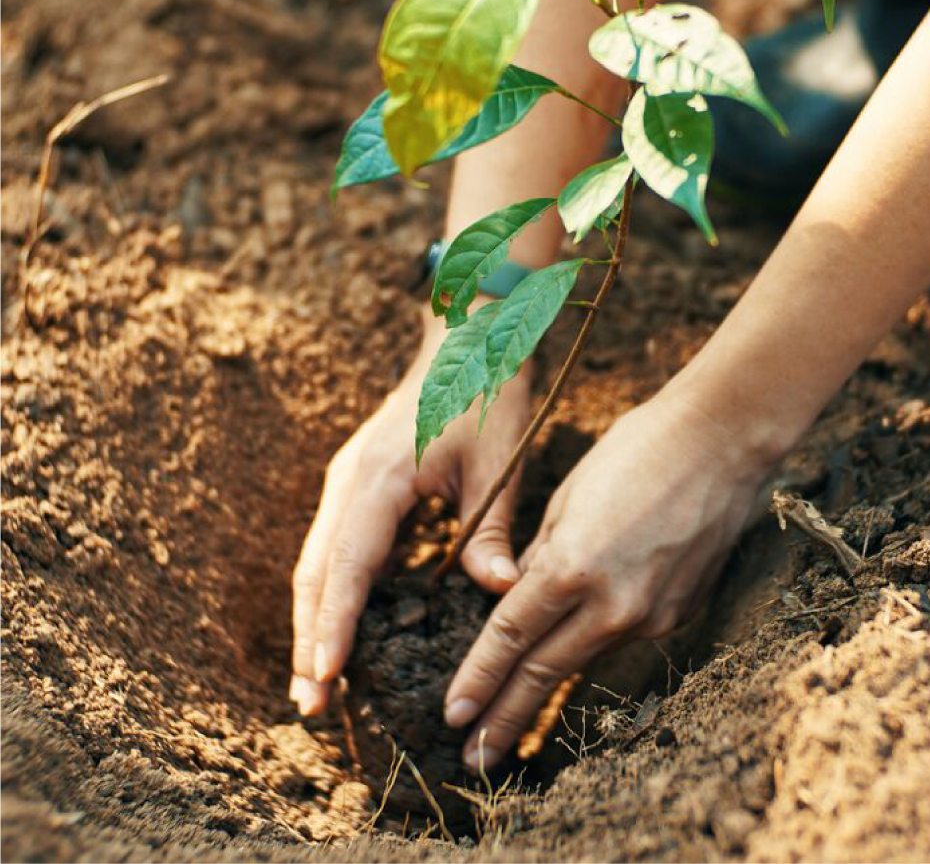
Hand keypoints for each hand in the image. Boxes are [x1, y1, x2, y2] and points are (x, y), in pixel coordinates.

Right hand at [289, 314, 531, 716]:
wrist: (468, 340)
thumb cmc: (486, 395)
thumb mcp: (498, 463)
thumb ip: (490, 530)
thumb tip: (501, 592)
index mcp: (380, 478)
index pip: (349, 565)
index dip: (334, 625)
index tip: (324, 677)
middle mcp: (350, 482)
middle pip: (316, 573)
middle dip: (309, 639)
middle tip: (309, 707)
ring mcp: (348, 482)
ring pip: (319, 563)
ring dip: (315, 621)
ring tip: (316, 685)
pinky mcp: (358, 485)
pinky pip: (337, 547)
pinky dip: (335, 592)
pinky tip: (344, 631)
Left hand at [441, 390, 767, 768]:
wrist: (724, 442)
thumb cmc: (638, 450)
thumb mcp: (569, 496)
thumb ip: (541, 557)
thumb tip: (520, 595)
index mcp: (574, 566)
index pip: (511, 637)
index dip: (479, 680)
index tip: (452, 715)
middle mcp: (614, 603)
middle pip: (545, 671)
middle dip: (504, 717)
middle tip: (472, 759)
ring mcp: (653, 614)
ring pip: (586, 655)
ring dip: (547, 689)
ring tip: (513, 722)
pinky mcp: (681, 612)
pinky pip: (625, 633)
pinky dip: (597, 640)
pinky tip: (582, 644)